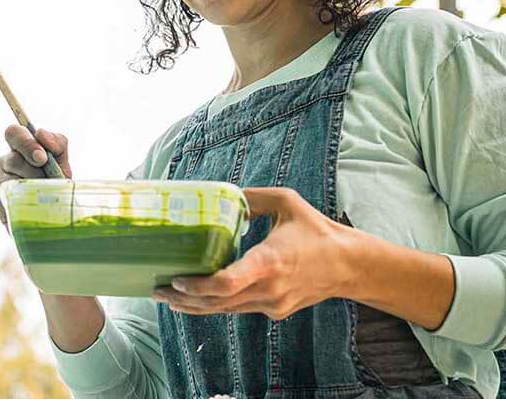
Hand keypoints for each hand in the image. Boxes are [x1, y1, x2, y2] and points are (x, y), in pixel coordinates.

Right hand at [0, 124, 71, 229]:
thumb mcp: (63, 160)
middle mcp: (6, 161)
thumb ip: (57, 143)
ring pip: (6, 181)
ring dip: (28, 189)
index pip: (13, 133)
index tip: (42, 158)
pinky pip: (2, 200)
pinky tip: (30, 206)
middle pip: (12, 160)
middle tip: (47, 182)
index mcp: (21, 147)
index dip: (26, 143)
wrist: (57, 210)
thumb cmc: (57, 181)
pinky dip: (19, 204)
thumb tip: (40, 133)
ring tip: (42, 195)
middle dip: (34, 172)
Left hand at [151, 187, 354, 318]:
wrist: (349, 266)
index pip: (227, 284)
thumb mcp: (286, 201)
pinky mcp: (274, 310)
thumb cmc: (316, 230)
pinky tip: (196, 298)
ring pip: (225, 311)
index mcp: (270, 261)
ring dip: (194, 305)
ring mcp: (271, 304)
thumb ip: (252, 197)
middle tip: (156, 288)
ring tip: (167, 296)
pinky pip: (238, 309)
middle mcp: (268, 289)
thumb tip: (222, 193)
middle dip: (183, 298)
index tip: (177, 280)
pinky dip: (215, 304)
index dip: (198, 287)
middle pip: (217, 303)